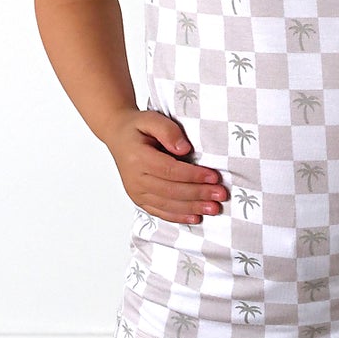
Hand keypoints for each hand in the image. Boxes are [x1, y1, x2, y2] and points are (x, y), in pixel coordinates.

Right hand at [103, 110, 230, 225]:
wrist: (118, 136)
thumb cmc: (137, 127)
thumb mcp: (151, 119)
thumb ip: (168, 131)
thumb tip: (184, 149)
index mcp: (137, 158)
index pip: (170, 170)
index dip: (193, 175)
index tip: (214, 177)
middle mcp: (134, 178)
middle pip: (171, 190)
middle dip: (198, 194)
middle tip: (221, 195)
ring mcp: (135, 191)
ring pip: (167, 204)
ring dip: (192, 208)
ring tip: (214, 208)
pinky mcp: (139, 199)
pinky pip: (160, 212)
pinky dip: (178, 217)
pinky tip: (195, 218)